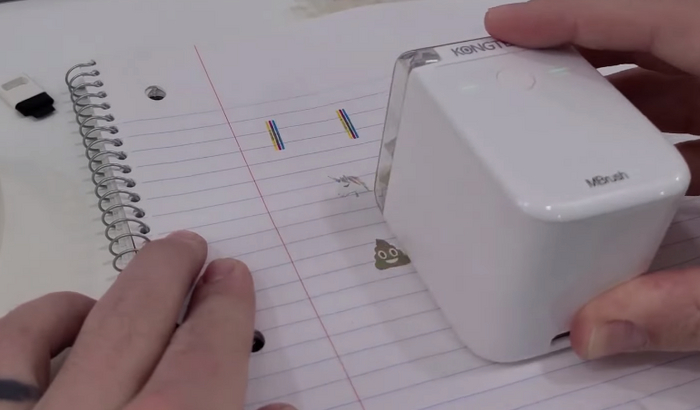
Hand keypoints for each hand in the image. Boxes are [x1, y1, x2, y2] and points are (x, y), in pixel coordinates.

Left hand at [0, 231, 294, 409]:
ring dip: (107, 298)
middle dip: (168, 276)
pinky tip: (62, 326)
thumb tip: (279, 407)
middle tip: (188, 247)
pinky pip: (3, 356)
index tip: (231, 279)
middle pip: (135, 327)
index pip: (204, 360)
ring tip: (139, 281)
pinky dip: (35, 326)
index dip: (223, 312)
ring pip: (61, 334)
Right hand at [485, 0, 699, 359]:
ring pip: (671, 81)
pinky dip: (648, 140)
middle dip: (577, 60)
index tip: (505, 26)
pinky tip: (619, 177)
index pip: (656, 18)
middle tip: (515, 82)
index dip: (574, 15)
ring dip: (609, 103)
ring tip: (552, 130)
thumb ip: (686, 305)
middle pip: (651, 45)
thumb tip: (594, 331)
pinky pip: (693, 119)